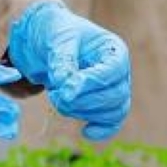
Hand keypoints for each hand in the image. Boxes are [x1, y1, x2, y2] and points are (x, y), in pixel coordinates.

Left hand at [7, 0, 130, 140]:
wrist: (46, 43)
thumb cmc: (55, 34)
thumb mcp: (56, 41)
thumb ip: (63, 62)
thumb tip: (67, 87)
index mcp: (113, 49)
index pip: (112, 71)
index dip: (90, 83)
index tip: (65, 89)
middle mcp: (119, 71)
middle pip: (115, 96)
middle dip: (82, 101)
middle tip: (54, 94)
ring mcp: (114, 89)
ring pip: (112, 112)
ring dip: (82, 112)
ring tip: (57, 99)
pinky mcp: (104, 105)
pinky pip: (112, 123)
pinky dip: (101, 130)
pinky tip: (85, 132)